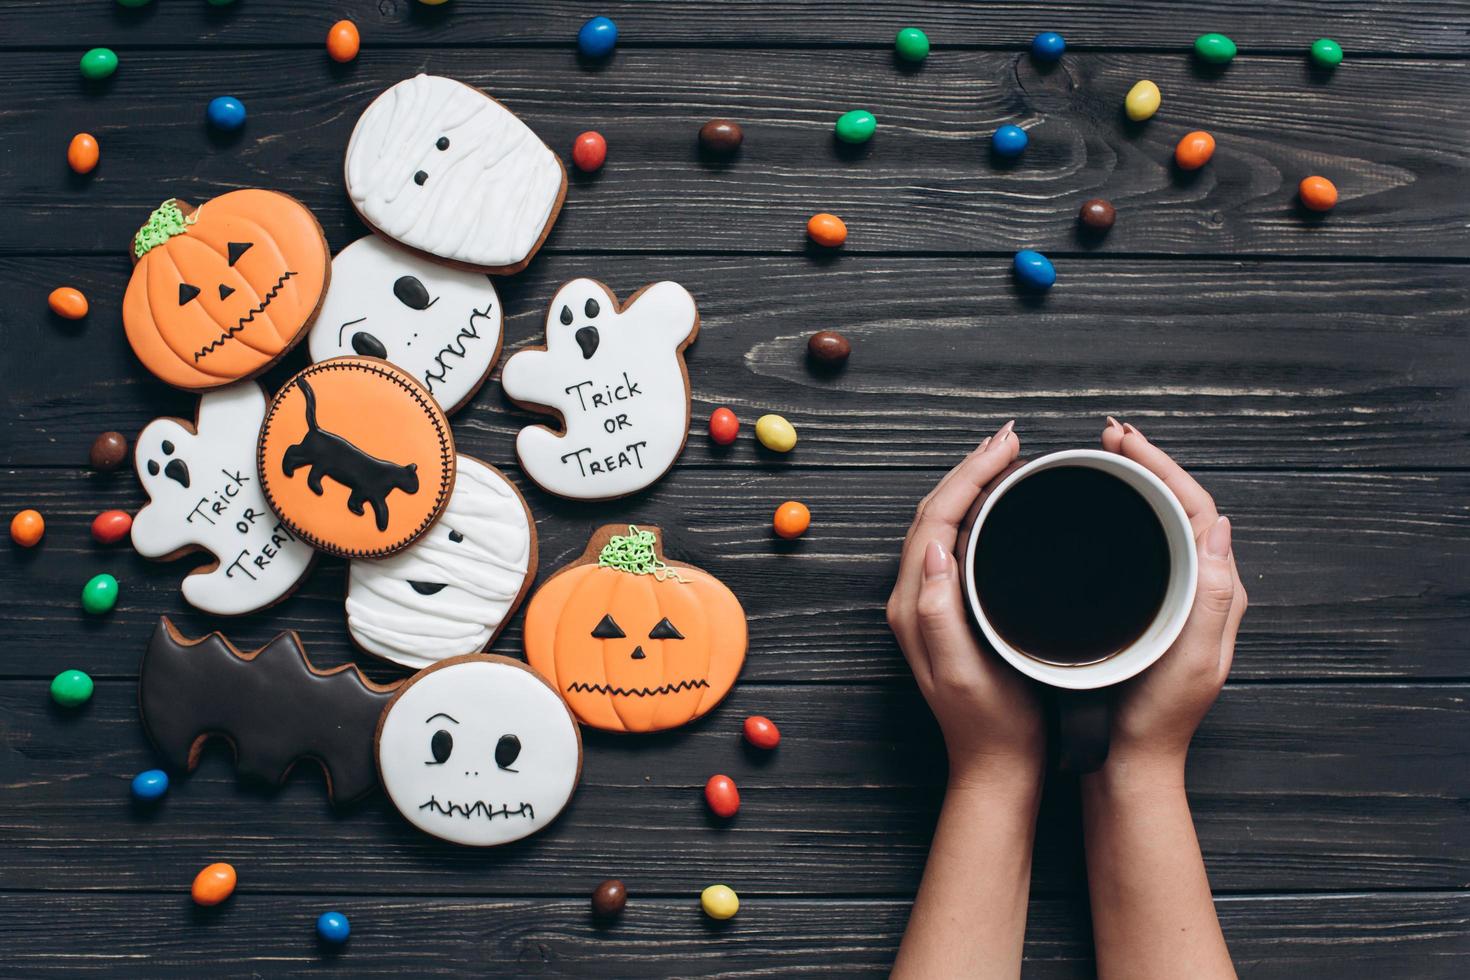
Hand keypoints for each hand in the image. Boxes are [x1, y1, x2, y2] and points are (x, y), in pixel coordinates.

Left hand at [886, 420, 1044, 787]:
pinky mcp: (948, 613)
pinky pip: (956, 546)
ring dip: (971, 486)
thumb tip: (937, 548)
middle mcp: (913, 598)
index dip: (970, 474)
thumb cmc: (989, 724)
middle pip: (934, 512)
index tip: (1007, 446)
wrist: (995, 767)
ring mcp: (929, 605)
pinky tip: (1003, 508)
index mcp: (915, 604)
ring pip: (943, 525)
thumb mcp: (963, 671)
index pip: (936, 518)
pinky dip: (977, 514)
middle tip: (1011, 439)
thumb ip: (941, 612)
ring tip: (1006, 459)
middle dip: (970, 468)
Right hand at [1098, 419, 1247, 775]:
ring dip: (1133, 483)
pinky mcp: (1146, 607)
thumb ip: (1211, 595)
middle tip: (1110, 434)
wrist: (1131, 759)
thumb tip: (1219, 525)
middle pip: (1178, 504)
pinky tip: (1093, 510)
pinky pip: (1139, 545)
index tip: (1124, 439)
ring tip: (1104, 456)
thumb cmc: (1158, 716)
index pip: (1195, 507)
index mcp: (1215, 591)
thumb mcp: (1193, 658)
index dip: (1161, 465)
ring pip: (1158, 521)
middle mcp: (1199, 586)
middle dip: (1146, 462)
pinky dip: (1119, 515)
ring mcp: (1171, 595)